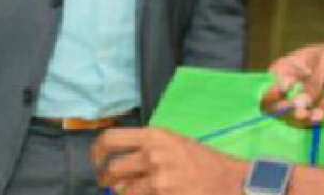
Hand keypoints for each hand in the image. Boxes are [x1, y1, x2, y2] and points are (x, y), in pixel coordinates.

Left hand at [91, 126, 243, 194]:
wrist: (227, 180)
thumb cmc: (198, 160)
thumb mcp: (171, 142)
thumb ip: (144, 147)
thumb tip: (115, 163)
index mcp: (153, 135)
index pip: (110, 138)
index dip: (97, 151)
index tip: (96, 161)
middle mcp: (152, 154)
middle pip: (114, 167)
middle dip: (107, 179)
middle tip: (109, 183)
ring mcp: (158, 178)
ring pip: (124, 190)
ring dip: (124, 193)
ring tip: (129, 191)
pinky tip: (147, 194)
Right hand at [262, 41, 323, 123]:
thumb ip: (312, 83)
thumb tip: (297, 104)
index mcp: (287, 66)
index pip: (269, 83)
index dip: (272, 95)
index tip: (285, 100)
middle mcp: (291, 83)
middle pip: (277, 104)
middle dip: (289, 111)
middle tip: (303, 114)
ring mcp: (304, 97)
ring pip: (294, 115)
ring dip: (307, 116)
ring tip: (322, 112)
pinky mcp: (317, 108)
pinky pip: (311, 119)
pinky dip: (319, 116)